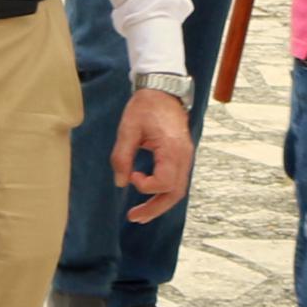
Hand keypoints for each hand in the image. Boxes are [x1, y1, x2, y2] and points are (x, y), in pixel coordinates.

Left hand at [113, 90, 192, 222]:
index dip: (146, 185)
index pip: (164, 181)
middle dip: (155, 208)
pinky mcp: (182, 155)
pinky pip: (177, 180)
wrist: (162, 89)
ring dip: (160, 203)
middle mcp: (184, 155)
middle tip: (134, 217)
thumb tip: (120, 182)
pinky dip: (164, 192)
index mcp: (172, 148)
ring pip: (178, 189)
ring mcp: (186, 156)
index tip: (131, 175)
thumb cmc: (146, 106)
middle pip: (175, 192)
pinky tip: (150, 196)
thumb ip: (122, 157)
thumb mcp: (128, 129)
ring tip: (141, 214)